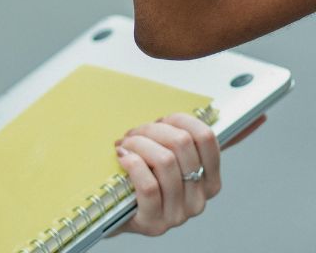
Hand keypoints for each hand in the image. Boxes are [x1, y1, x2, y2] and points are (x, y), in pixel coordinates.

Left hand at [110, 113, 220, 236]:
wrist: (115, 210)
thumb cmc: (142, 173)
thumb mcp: (164, 153)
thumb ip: (180, 136)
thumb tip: (222, 112)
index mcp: (209, 179)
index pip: (206, 137)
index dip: (180, 119)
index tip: (162, 119)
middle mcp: (198, 199)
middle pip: (182, 143)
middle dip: (152, 129)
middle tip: (134, 133)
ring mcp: (178, 214)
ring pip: (165, 161)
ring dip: (139, 144)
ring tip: (125, 145)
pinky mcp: (154, 223)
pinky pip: (148, 185)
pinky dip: (132, 164)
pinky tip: (122, 158)